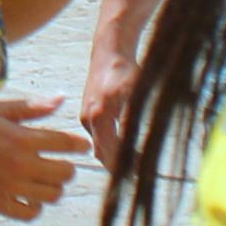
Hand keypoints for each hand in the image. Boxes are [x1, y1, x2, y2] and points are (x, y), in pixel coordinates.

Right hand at [0, 94, 87, 220]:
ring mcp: (8, 186)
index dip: (80, 145)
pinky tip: (28, 195)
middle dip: (69, 167)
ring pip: (53, 196)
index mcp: (20, 137)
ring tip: (45, 180)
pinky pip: (30, 213)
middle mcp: (19, 164)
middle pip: (65, 173)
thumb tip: (61, 100)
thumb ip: (31, 108)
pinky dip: (35, 206)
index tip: (82, 146)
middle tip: (62, 163)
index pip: (66, 144)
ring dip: (54, 188)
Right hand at [80, 40, 136, 164]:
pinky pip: (98, 137)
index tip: (139, 174)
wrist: (109, 51)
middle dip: (118, 166)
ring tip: (135, 166)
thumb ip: (134, 117)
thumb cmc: (125, 70)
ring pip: (99, 146)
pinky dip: (109, 146)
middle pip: (102, 153)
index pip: (110, 151)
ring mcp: (86, 117)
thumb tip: (136, 142)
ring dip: (114, 158)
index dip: (123, 165)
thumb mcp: (135, 93)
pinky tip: (124, 149)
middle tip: (139, 175)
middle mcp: (88, 118)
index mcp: (99, 114)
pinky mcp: (87, 114)